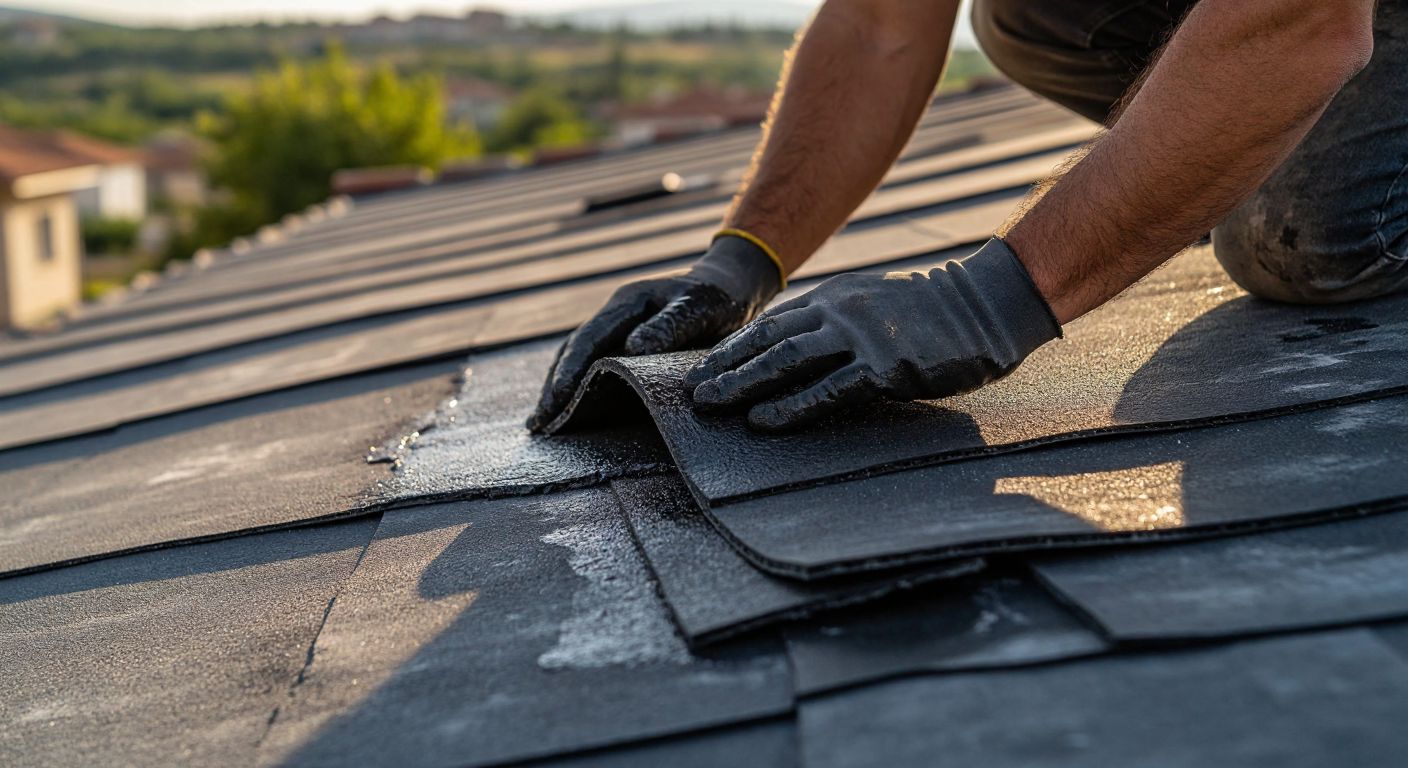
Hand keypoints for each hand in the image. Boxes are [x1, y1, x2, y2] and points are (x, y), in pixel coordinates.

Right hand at [527, 235, 782, 431]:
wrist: (728, 289)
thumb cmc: (716, 299)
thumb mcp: (699, 308)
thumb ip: (669, 326)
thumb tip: (633, 348)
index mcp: (627, 302)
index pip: (588, 339)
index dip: (570, 370)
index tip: (558, 398)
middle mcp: (614, 315)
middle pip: (573, 351)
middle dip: (554, 387)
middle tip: (538, 422)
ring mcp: (617, 330)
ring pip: (578, 360)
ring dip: (559, 390)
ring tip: (541, 423)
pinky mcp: (625, 346)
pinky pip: (595, 368)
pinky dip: (578, 389)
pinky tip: (568, 411)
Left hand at [683, 239, 1060, 431]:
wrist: (986, 305)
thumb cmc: (932, 313)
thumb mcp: (873, 304)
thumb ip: (836, 322)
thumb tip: (801, 347)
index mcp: (833, 299)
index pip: (771, 326)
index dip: (733, 349)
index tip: (702, 369)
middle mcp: (838, 313)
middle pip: (767, 341)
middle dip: (724, 366)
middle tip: (690, 391)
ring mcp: (860, 337)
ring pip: (786, 361)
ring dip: (743, 383)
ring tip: (710, 404)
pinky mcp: (885, 366)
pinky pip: (828, 388)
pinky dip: (791, 405)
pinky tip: (763, 421)